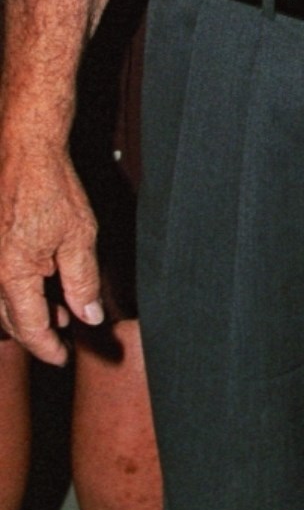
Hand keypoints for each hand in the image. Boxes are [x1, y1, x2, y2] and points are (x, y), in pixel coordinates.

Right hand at [0, 134, 102, 363]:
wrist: (27, 151)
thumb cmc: (51, 187)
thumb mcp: (79, 238)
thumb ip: (82, 282)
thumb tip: (88, 316)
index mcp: (13, 275)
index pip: (30, 329)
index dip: (48, 349)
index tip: (63, 358)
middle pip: (11, 320)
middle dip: (37, 333)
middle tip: (63, 336)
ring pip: (3, 303)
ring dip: (28, 312)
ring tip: (58, 310)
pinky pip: (0, 282)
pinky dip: (18, 291)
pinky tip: (42, 282)